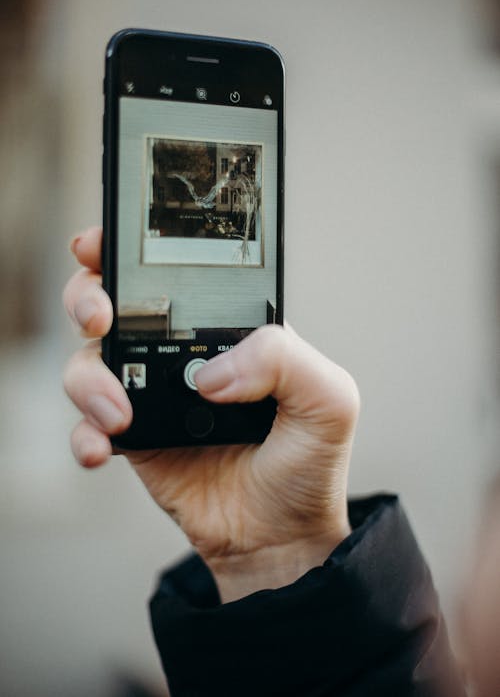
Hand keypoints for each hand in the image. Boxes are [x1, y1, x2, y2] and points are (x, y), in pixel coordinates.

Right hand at [63, 227, 359, 601]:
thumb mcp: (329, 400)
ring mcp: (154, 394)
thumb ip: (284, 359)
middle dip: (90, 297)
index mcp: (228, 328)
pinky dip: (83, 434)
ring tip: (121, 414)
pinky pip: (86, 424)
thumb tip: (208, 372)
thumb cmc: (308, 463)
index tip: (102, 245)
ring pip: (90, 360)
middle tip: (102, 318)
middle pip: (114, 303)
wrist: (281, 537)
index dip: (131, 250)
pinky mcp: (134, 436)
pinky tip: (103, 449)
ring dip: (89, 379)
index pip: (175, 273)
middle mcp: (184, 352)